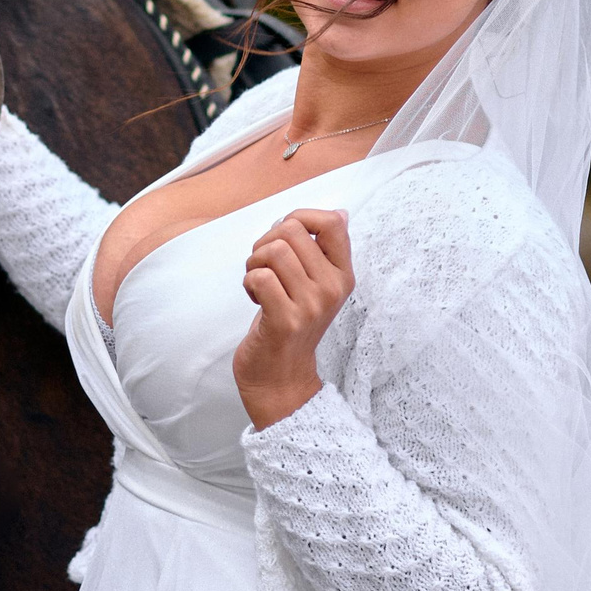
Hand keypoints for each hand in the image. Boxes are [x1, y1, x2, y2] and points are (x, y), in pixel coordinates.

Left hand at [233, 209, 352, 429]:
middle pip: (292, 230)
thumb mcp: (313, 285)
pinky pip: (261, 276)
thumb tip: (340, 212)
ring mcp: (312, 305)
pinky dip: (248, 282)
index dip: (299, 217)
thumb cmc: (289, 323)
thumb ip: (322, 250)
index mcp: (342, 275)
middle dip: (266, 241)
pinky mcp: (287, 321)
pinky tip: (254, 298)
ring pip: (275, 251)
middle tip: (263, 267)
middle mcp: (333, 288)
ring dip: (254, 262)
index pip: (332, 222)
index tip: (284, 238)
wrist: (280, 379)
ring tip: (257, 283)